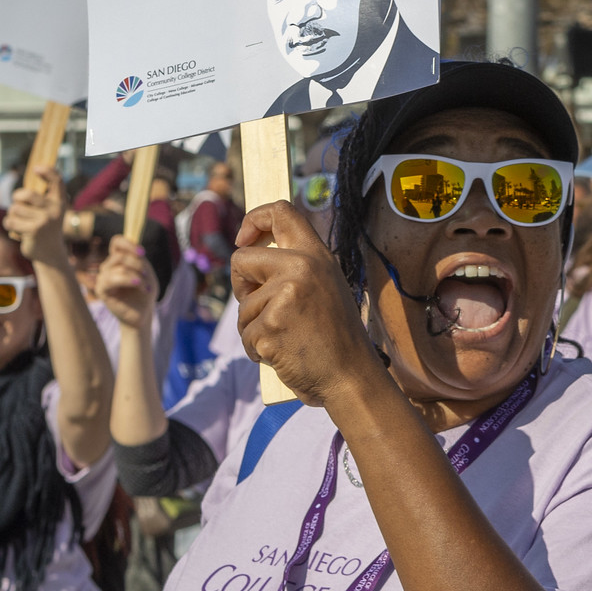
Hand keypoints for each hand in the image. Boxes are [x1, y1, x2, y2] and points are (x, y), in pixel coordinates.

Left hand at [5, 168, 68, 264]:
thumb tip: (32, 172)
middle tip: (18, 204)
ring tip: (22, 223)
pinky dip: (10, 225)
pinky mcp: (33, 231)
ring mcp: (45, 221)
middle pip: (26, 194)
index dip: (47, 171)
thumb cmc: (45, 227)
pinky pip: (11, 221)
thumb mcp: (48, 211)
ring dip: (13, 215)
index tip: (35, 168)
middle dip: (17, 198)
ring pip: (15, 209)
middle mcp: (55, 210)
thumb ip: (41, 196)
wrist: (50, 254)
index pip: (57, 181)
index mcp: (59, 202)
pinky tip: (18, 231)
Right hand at [97, 235, 158, 329]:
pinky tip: (141, 287)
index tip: (142, 253)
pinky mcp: (101, 290)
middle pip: (120, 255)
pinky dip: (130, 281)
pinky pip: (112, 279)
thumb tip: (132, 245)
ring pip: (119, 267)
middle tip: (145, 276)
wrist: (143, 313)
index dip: (128, 243)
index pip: (117, 242)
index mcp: (118, 260)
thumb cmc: (144, 292)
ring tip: (145, 287)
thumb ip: (138, 258)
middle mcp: (108, 267)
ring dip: (137, 276)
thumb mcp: (145, 272)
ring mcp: (102, 278)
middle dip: (137, 264)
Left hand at [232, 201, 382, 407]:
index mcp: (317, 256)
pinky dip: (257, 350)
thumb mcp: (326, 287)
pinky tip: (283, 354)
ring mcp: (284, 296)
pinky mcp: (270, 326)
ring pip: (242, 305)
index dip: (254, 219)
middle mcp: (301, 268)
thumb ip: (297, 268)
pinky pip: (245, 333)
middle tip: (260, 306)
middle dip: (241, 284)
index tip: (243, 238)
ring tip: (286, 339)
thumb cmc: (336, 338)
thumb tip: (251, 254)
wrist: (350, 377)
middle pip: (242, 258)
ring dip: (254, 327)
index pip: (281, 212)